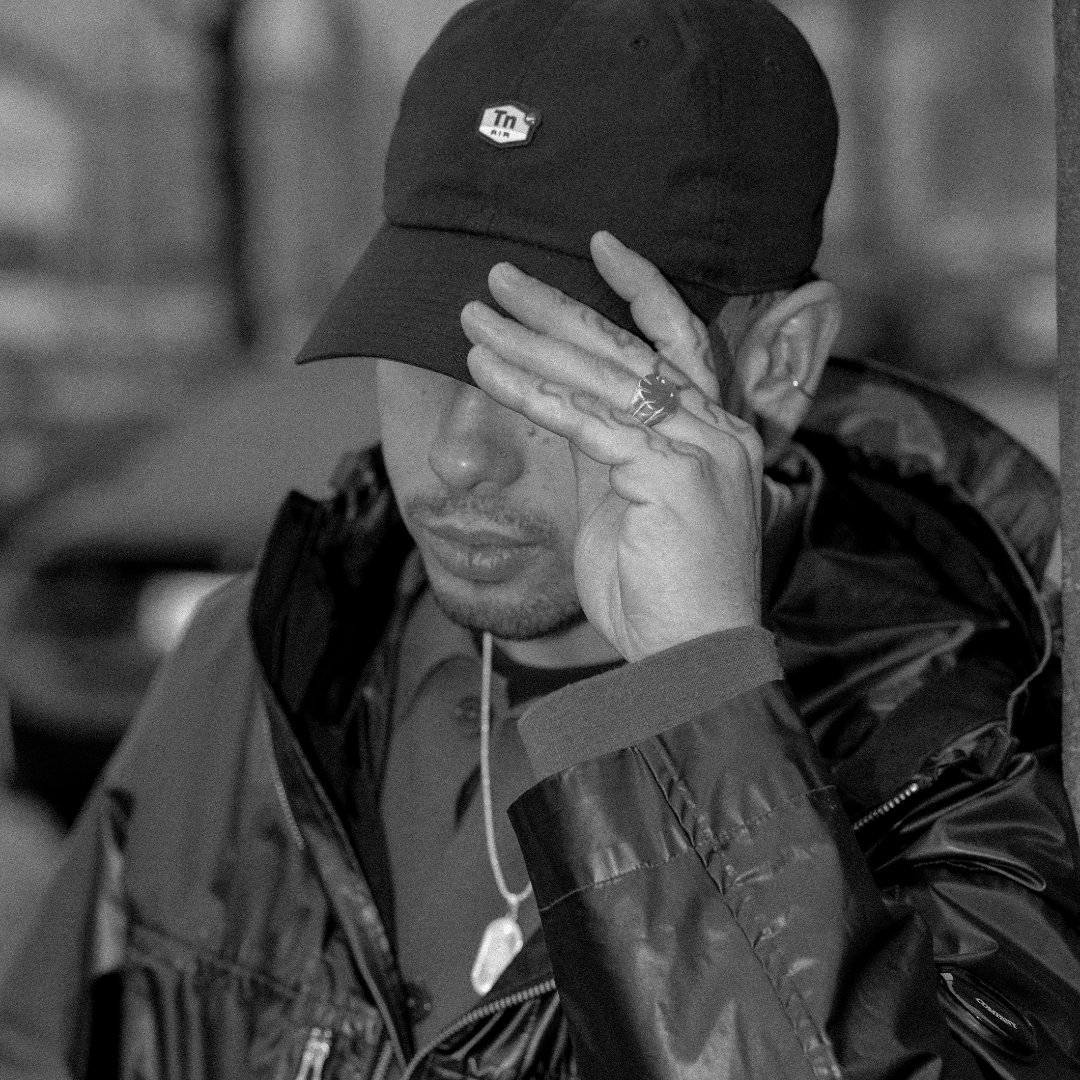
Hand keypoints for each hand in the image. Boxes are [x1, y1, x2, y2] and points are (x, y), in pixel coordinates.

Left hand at [460, 231, 763, 662]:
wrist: (690, 658)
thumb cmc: (657, 592)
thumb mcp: (625, 505)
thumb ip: (604, 449)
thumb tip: (561, 400)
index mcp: (716, 433)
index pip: (680, 340)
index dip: (641, 287)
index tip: (600, 244)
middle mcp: (717, 429)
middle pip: (629, 346)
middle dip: (558, 306)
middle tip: (499, 276)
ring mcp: (701, 446)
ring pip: (602, 373)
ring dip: (529, 341)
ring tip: (473, 315)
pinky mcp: (672, 472)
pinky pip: (587, 421)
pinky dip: (531, 393)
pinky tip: (486, 370)